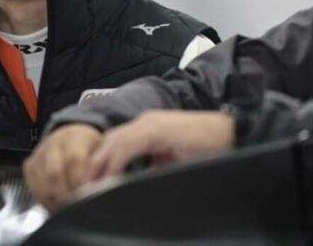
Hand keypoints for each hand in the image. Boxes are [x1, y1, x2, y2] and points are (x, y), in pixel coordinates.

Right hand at [23, 124, 102, 210]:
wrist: (73, 137)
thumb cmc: (90, 147)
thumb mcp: (101, 150)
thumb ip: (99, 166)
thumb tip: (98, 187)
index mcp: (74, 137)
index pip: (74, 159)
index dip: (79, 180)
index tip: (86, 195)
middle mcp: (53, 143)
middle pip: (55, 173)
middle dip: (66, 194)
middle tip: (77, 206)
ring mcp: (39, 154)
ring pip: (42, 183)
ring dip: (55, 200)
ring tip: (68, 209)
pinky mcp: (30, 166)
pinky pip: (33, 188)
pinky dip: (45, 200)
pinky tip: (57, 205)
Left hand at [85, 110, 234, 183]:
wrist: (231, 135)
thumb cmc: (206, 150)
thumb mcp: (170, 163)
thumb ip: (150, 171)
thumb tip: (131, 188)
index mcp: (146, 129)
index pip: (112, 145)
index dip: (98, 165)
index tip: (88, 187)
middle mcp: (144, 122)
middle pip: (107, 143)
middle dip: (92, 167)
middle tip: (81, 191)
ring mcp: (150, 123)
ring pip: (113, 143)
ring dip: (99, 166)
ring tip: (89, 189)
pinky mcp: (157, 130)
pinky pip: (128, 146)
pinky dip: (115, 163)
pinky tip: (110, 179)